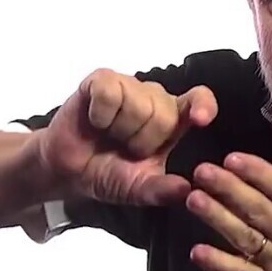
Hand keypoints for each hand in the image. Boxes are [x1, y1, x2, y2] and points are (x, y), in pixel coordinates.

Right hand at [34, 68, 217, 206]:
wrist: (69, 171)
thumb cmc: (108, 173)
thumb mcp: (136, 189)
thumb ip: (160, 190)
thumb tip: (185, 190)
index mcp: (173, 120)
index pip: (199, 100)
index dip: (203, 105)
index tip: (200, 119)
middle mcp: (155, 98)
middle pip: (163, 113)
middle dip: (141, 140)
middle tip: (126, 149)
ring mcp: (129, 86)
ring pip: (136, 103)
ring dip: (119, 129)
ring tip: (109, 135)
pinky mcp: (101, 80)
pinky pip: (108, 94)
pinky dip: (100, 114)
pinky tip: (95, 121)